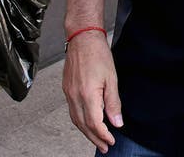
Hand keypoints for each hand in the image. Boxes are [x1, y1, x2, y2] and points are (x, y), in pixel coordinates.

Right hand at [62, 31, 122, 153]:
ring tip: (96, 138)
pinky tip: (86, 121)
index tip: (111, 141)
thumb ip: (113, 103)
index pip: (94, 124)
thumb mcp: (112, 79)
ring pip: (75, 119)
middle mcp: (75, 96)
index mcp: (87, 94)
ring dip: (86, 132)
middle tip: (104, 146)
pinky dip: (79, 120)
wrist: (82, 38)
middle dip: (94, 138)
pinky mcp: (66, 88)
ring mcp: (68, 92)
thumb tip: (116, 122)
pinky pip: (71, 110)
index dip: (103, 135)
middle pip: (83, 125)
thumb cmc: (97, 54)